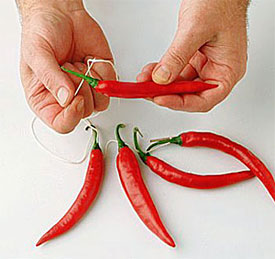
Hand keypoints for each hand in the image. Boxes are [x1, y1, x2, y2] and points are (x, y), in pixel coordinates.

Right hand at [19, 0, 115, 132]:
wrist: (61, 14)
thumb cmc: (42, 33)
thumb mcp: (37, 54)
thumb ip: (50, 78)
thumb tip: (67, 98)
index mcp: (46, 100)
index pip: (62, 124)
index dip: (71, 116)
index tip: (76, 98)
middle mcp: (68, 98)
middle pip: (85, 112)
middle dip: (80, 88)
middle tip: (69, 67)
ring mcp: (86, 89)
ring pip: (101, 103)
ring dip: (92, 81)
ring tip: (78, 63)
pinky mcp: (101, 78)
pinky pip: (111, 85)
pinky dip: (104, 71)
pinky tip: (90, 60)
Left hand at [137, 0, 248, 111]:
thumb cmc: (219, 2)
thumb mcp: (196, 30)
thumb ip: (177, 56)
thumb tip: (162, 78)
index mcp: (228, 70)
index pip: (206, 99)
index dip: (182, 103)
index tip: (162, 99)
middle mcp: (217, 71)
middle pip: (191, 95)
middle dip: (167, 94)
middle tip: (148, 92)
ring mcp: (205, 65)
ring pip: (180, 85)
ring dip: (161, 84)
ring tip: (144, 81)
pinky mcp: (194, 59)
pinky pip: (176, 72)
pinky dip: (163, 73)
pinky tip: (150, 71)